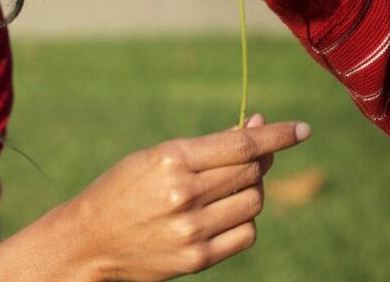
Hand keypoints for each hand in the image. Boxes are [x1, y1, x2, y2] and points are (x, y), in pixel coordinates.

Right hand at [71, 114, 308, 279]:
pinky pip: (246, 233)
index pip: (243, 144)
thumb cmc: (125, 189)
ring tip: (228, 188)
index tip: (302, 130)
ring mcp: (191, 230)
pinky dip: (245, 219)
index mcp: (172, 159)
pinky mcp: (196, 259)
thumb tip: (259, 129)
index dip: (278, 135)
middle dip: (260, 161)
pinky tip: (227, 213)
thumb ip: (209, 147)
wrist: (87, 242)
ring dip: (252, 190)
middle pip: (253, 172)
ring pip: (254, 202)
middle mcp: (184, 195)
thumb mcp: (158, 156)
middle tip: (251, 157)